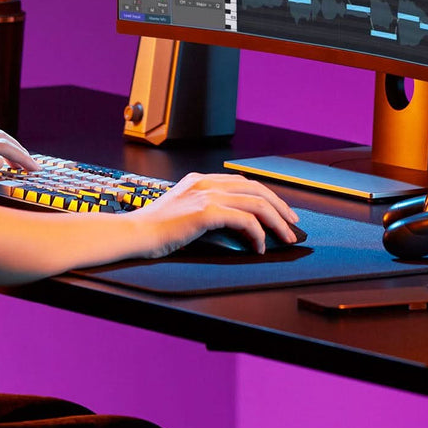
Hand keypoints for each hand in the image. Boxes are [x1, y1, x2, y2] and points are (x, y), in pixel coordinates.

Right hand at [131, 172, 299, 256]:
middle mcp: (206, 182)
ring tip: (286, 237)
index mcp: (201, 179)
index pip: (244, 182)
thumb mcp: (182, 210)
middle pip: (257, 189)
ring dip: (276, 222)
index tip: (280, 211)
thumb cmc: (155, 229)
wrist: (134, 234)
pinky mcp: (206, 212)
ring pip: (256, 203)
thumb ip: (205, 209)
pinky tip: (259, 248)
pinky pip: (245, 220)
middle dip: (280, 207)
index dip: (267, 196)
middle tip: (293, 224)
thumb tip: (236, 225)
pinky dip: (257, 234)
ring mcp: (207, 195)